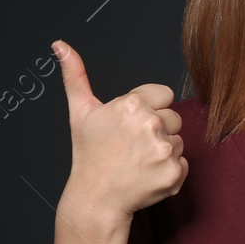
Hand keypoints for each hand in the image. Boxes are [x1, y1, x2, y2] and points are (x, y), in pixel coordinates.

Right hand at [51, 39, 186, 225]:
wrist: (95, 199)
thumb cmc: (89, 155)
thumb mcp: (81, 112)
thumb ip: (75, 75)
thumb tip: (60, 44)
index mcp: (132, 104)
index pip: (164, 95)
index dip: (150, 109)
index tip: (133, 126)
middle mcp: (150, 124)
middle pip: (173, 118)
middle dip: (157, 130)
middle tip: (133, 147)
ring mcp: (164, 149)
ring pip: (179, 141)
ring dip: (164, 151)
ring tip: (138, 162)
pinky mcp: (173, 172)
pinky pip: (184, 164)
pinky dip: (170, 172)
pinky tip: (147, 176)